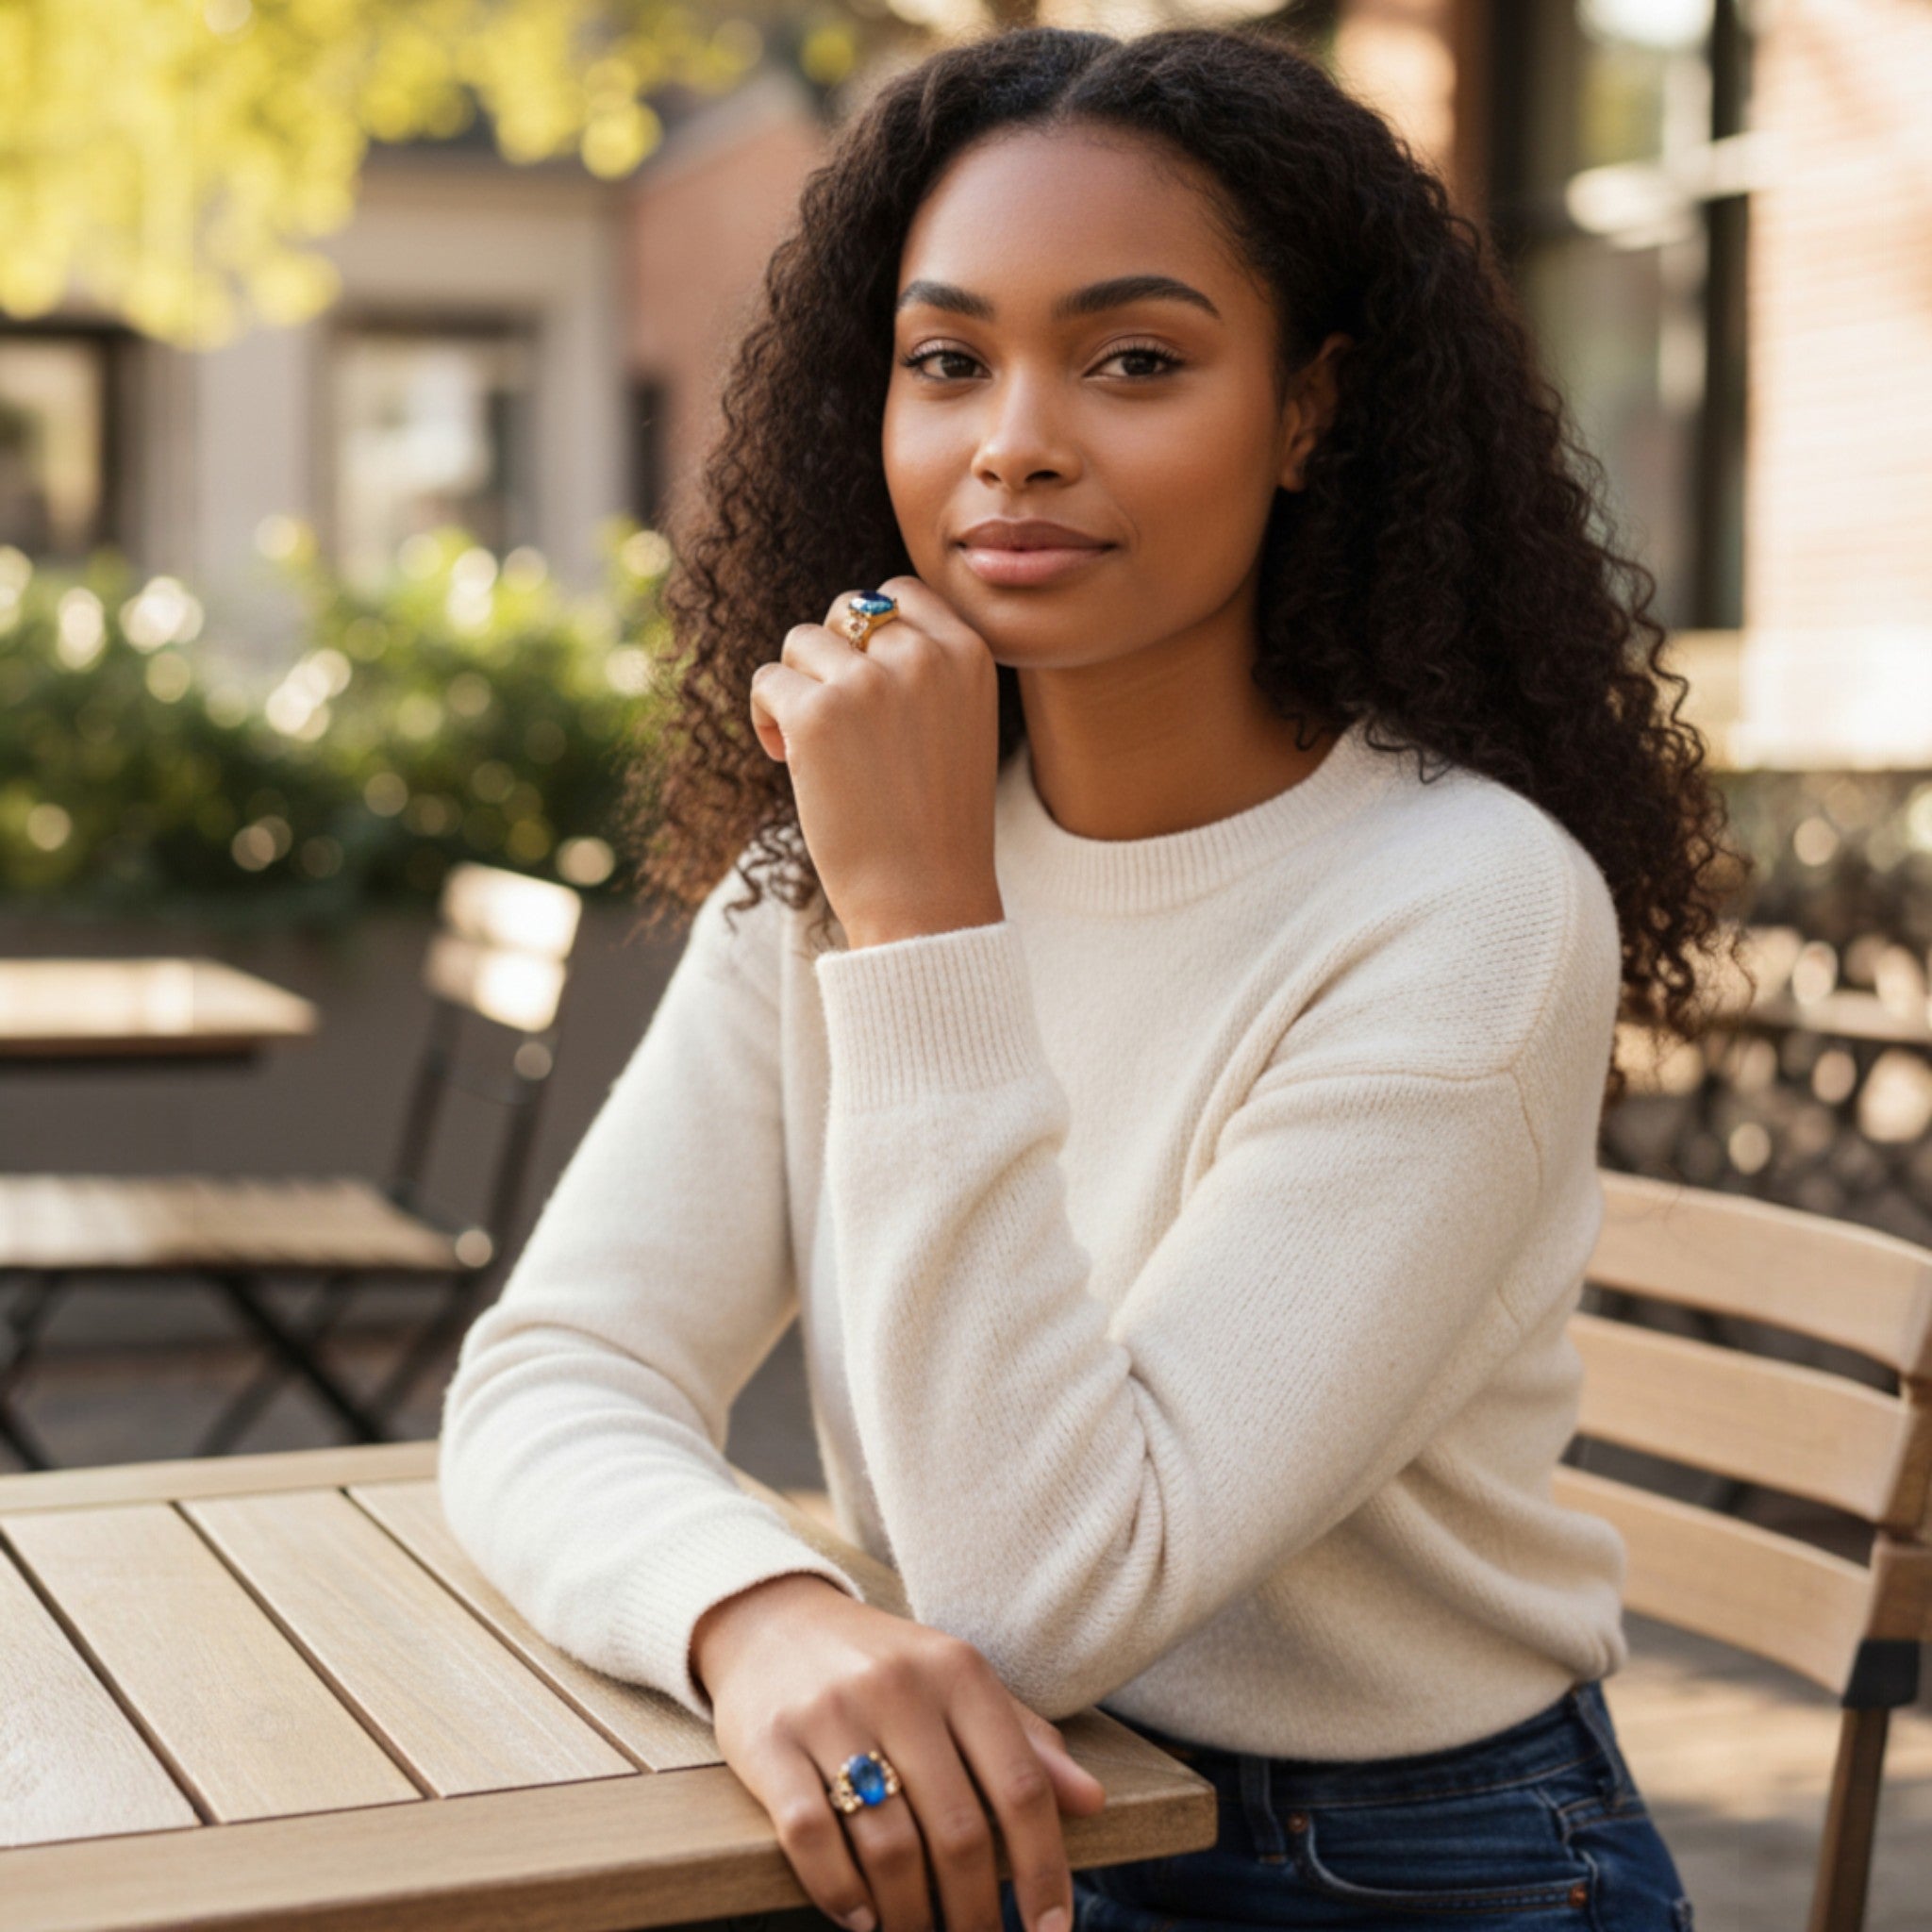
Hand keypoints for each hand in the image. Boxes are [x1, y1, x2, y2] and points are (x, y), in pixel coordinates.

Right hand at [692, 1573, 1107, 1931]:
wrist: (773, 1622)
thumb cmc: (886, 1668)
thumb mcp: (960, 1684)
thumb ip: (1025, 1741)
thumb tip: (1092, 1802)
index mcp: (959, 1670)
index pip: (1021, 1785)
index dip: (1044, 1868)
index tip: (1051, 1930)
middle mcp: (899, 1686)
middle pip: (958, 1831)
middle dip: (975, 1912)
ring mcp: (831, 1712)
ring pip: (889, 1846)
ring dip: (911, 1915)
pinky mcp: (769, 1742)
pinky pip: (811, 1838)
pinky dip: (840, 1894)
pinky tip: (860, 1917)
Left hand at [748, 576, 1004, 947]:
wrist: (926, 897)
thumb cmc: (936, 823)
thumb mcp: (960, 725)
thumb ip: (927, 670)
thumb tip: (857, 620)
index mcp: (968, 654)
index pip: (899, 594)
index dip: (868, 634)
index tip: (866, 687)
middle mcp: (922, 657)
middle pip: (847, 610)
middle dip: (830, 657)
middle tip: (836, 719)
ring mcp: (868, 683)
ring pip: (801, 642)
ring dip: (796, 687)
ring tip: (810, 745)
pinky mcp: (815, 714)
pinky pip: (767, 681)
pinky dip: (765, 717)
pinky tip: (784, 758)